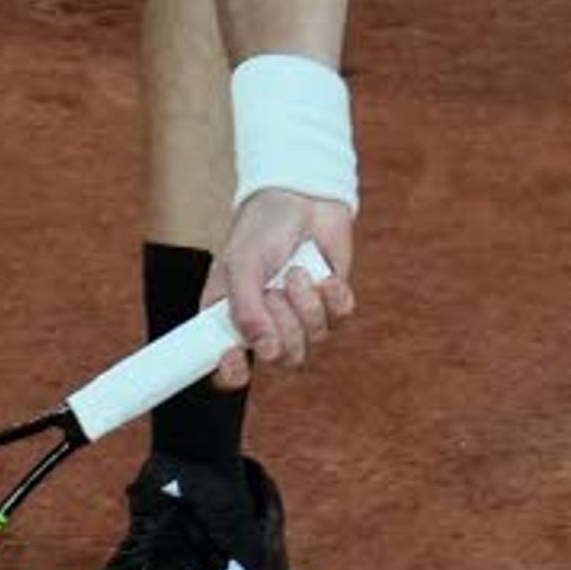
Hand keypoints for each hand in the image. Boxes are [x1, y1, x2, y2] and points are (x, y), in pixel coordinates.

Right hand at [205, 186, 356, 388]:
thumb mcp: (242, 265)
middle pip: (282, 359)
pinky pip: (340, 319)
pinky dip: (333, 297)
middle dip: (284, 326)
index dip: (233, 373)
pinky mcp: (332, 303)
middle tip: (275, 292)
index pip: (230, 368)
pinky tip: (323, 276)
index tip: (238, 361)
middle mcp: (267, 324)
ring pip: (314, 340)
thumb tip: (264, 352)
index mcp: (233, 319)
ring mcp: (301, 315)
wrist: (302, 196)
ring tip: (297, 273)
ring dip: (307, 306)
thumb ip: (246, 309)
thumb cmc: (262, 229)